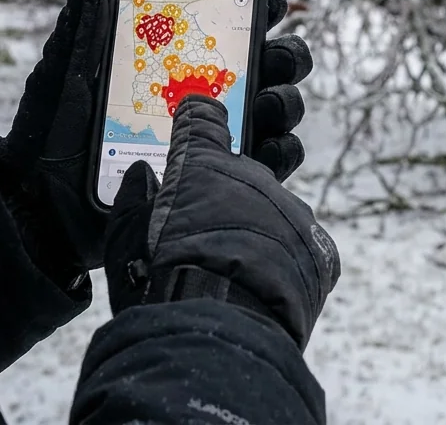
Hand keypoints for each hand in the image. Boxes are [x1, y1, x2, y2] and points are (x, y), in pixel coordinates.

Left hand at [0, 0, 314, 285]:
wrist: (43, 213)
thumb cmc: (49, 140)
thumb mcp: (63, 80)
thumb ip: (82, 31)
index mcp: (174, 59)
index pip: (228, 22)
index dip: (256, 0)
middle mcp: (206, 95)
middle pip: (270, 63)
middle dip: (284, 52)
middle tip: (269, 55)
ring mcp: (219, 138)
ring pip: (279, 108)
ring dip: (284, 99)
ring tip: (265, 103)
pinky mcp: (223, 182)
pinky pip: (271, 165)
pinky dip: (282, 151)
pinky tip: (266, 146)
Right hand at [103, 96, 339, 349]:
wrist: (220, 328)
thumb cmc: (161, 279)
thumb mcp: (127, 236)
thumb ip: (134, 200)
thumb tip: (142, 176)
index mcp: (203, 165)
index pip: (203, 120)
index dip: (198, 119)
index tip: (195, 118)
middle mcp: (253, 177)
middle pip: (243, 172)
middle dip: (228, 191)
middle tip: (208, 225)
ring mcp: (291, 211)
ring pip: (275, 209)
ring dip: (258, 227)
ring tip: (236, 265)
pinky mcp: (318, 249)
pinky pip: (301, 245)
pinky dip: (285, 259)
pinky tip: (264, 282)